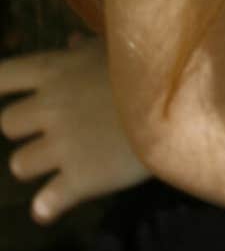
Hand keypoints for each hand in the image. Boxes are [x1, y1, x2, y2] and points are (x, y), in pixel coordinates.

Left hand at [0, 36, 149, 222]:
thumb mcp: (116, 49)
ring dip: (38, 166)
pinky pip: (44, 203)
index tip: (10, 97)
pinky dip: (46, 207)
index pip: (2, 76)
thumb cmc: (150, 68)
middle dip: (29, 131)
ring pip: (20, 164)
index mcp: (55, 70)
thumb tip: (70, 43)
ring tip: (62, 164)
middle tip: (56, 133)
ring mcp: (62, 145)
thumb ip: (87, 49)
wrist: (182, 105)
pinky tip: (51, 206)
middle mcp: (49, 107)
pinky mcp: (79, 179)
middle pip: (7, 124)